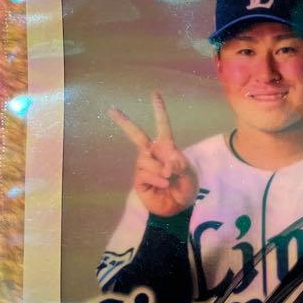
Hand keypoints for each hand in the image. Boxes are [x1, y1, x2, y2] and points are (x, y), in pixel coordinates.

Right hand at [108, 93, 197, 217]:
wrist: (178, 208)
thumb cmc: (185, 188)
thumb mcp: (190, 174)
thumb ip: (181, 165)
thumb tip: (166, 163)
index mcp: (167, 147)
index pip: (162, 125)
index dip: (159, 110)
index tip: (154, 94)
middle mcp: (152, 153)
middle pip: (136, 135)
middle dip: (124, 122)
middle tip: (111, 109)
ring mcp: (144, 166)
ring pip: (146, 159)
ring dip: (160, 169)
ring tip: (169, 179)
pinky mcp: (139, 180)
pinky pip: (145, 173)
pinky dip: (157, 178)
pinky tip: (164, 184)